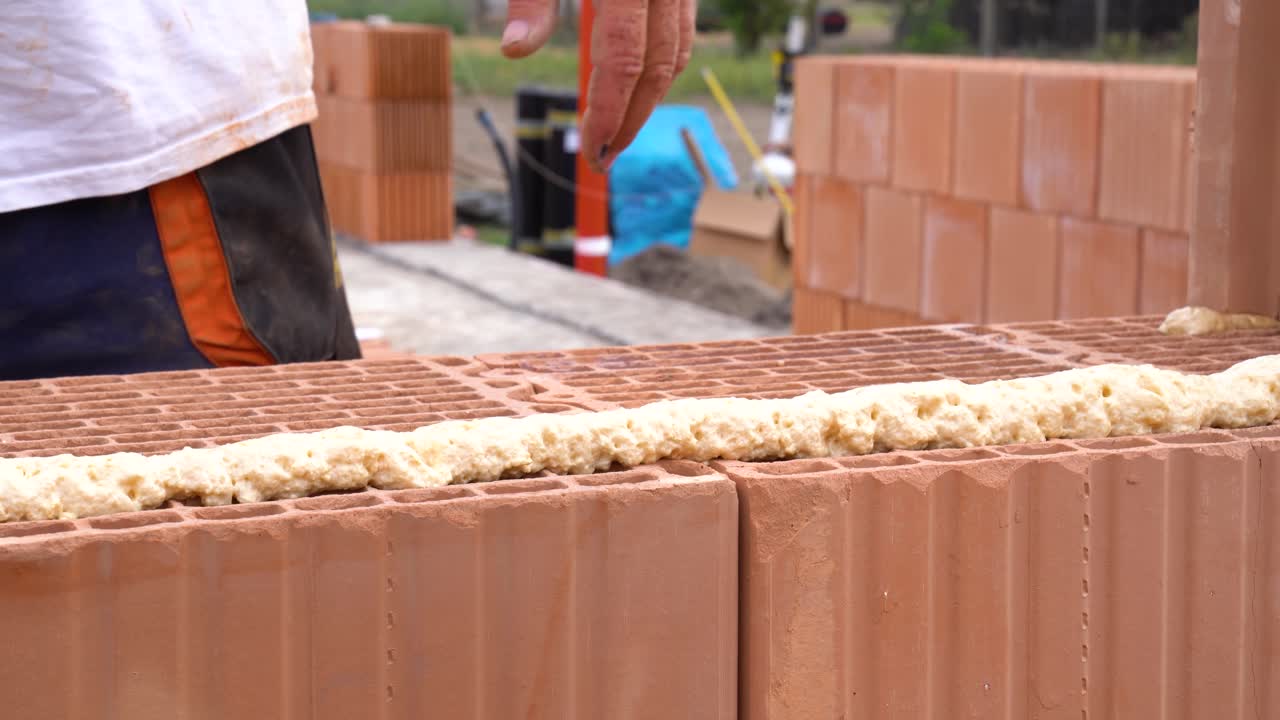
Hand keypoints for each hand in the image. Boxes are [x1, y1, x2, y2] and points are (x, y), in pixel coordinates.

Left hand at [500, 0, 695, 172]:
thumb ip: (531, 2)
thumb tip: (513, 50)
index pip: (624, 63)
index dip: (610, 113)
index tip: (593, 150)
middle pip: (658, 70)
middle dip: (632, 122)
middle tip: (603, 159)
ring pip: (676, 54)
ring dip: (648, 100)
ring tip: (618, 133)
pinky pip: (681, 31)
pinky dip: (660, 67)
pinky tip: (634, 89)